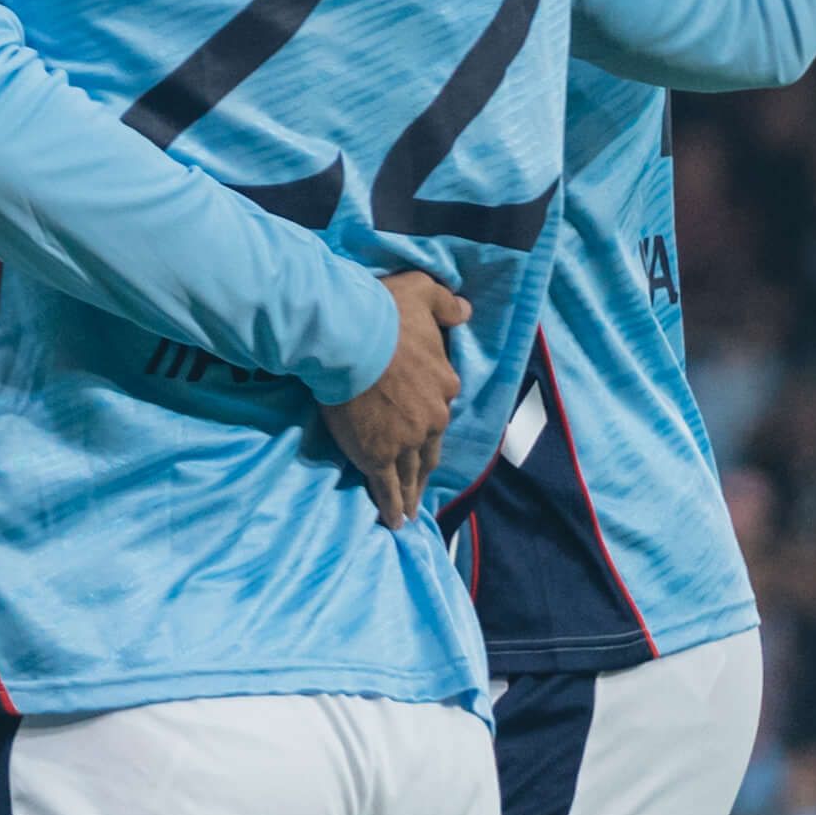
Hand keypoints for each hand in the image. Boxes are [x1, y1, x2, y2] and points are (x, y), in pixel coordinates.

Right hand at [319, 270, 467, 527]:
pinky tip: (394, 521)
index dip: (428, 410)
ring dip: (412, 492)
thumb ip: (446, 304)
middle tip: (420, 485)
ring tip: (410, 510)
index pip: (439, 402)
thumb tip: (465, 310)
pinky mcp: (377, 455)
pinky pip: (387, 487)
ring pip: (411, 471)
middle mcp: (431, 418)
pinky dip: (392, 506)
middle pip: (429, 447)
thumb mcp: (424, 292)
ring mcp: (405, 440)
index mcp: (443, 382)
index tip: (421, 420)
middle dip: (424, 466)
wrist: (349, 337)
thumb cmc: (385, 312)